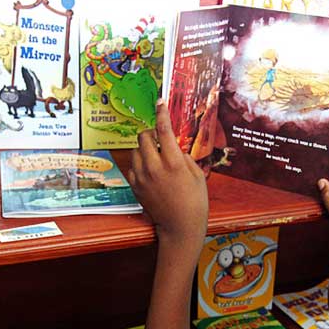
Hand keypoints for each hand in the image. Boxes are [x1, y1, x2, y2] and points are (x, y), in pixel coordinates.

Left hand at [129, 100, 208, 247]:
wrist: (180, 227)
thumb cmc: (194, 202)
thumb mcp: (196, 174)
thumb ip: (183, 156)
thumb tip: (172, 145)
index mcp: (173, 163)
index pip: (164, 129)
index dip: (162, 112)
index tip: (160, 102)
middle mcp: (155, 168)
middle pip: (143, 136)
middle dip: (151, 133)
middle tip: (159, 138)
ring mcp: (142, 178)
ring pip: (135, 150)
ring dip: (145, 148)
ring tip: (156, 157)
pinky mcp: (135, 187)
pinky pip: (132, 166)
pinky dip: (139, 163)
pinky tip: (150, 170)